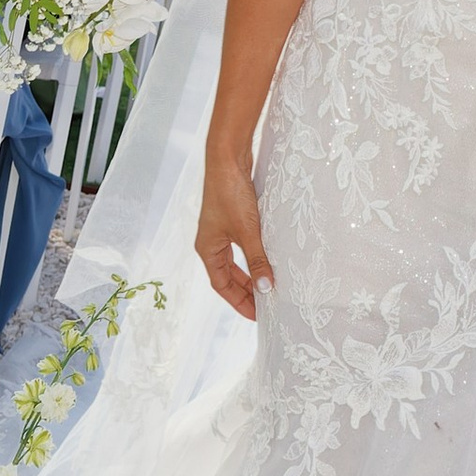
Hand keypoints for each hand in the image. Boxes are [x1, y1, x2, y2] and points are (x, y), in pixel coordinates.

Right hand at [195, 162, 274, 319]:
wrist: (227, 159)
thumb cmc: (231, 195)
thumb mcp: (247, 231)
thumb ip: (258, 260)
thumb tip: (267, 289)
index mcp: (208, 249)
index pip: (222, 286)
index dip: (239, 302)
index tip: (257, 316)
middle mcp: (210, 242)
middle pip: (227, 276)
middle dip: (245, 292)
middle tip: (266, 307)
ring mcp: (220, 231)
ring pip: (234, 262)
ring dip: (249, 275)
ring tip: (268, 288)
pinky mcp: (230, 219)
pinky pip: (240, 248)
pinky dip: (252, 259)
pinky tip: (266, 260)